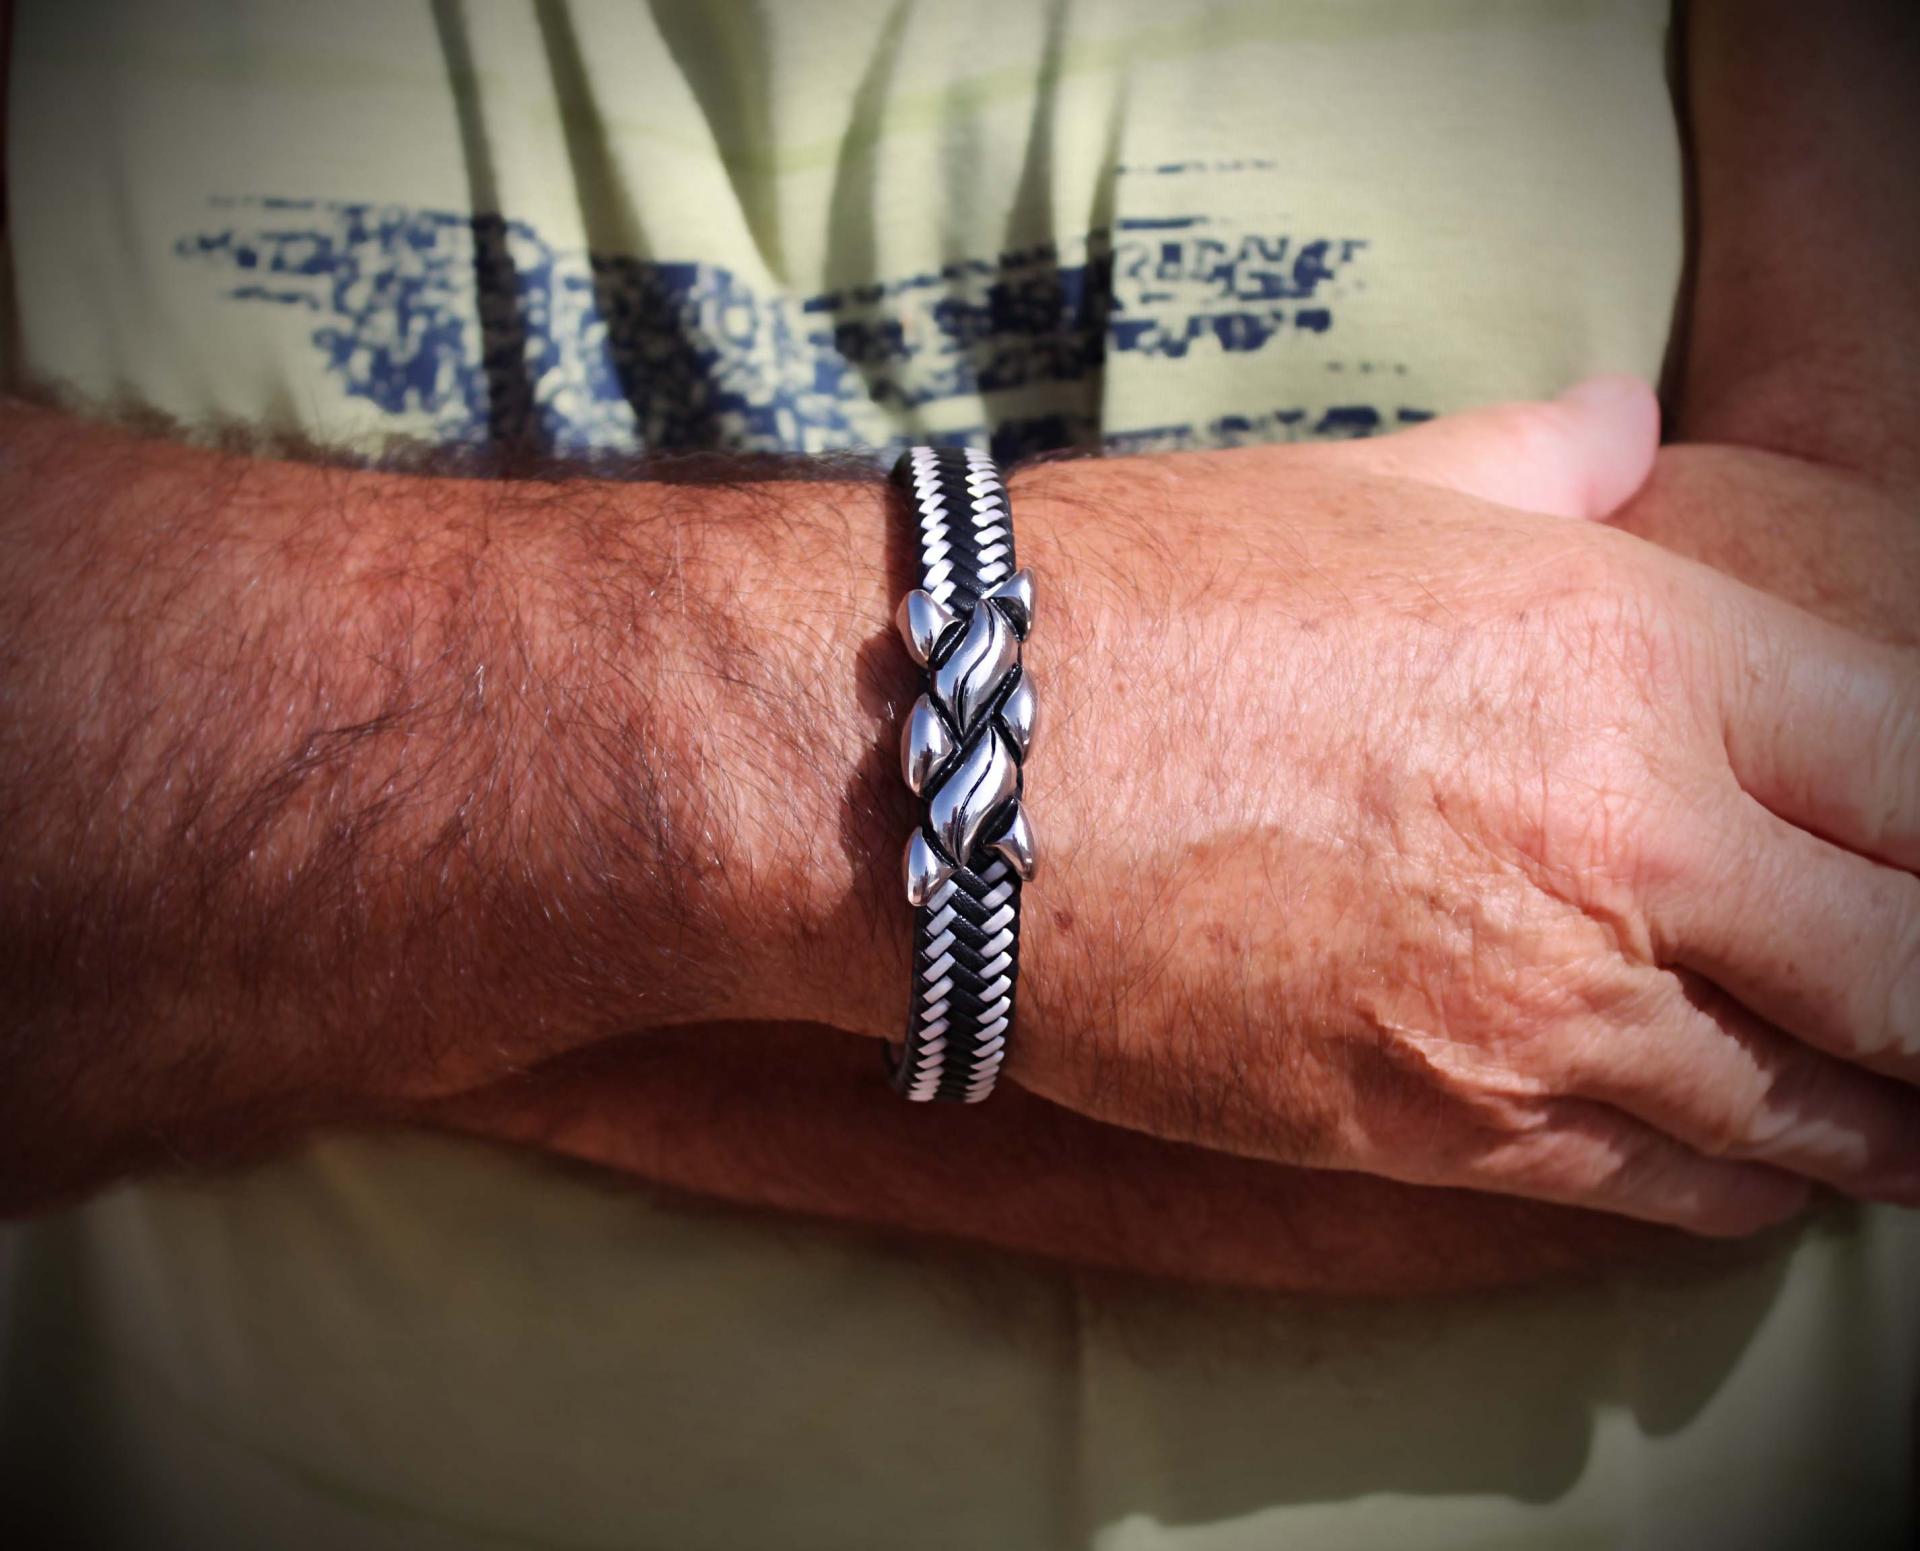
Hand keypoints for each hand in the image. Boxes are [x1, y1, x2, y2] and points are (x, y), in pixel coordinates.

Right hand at [943, 381, 1919, 1235]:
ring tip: (1905, 1126)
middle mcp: (1628, 845)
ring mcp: (1537, 1009)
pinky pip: (1658, 1191)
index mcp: (1634, 654)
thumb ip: (1539, 463)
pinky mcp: (1434, 1128)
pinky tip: (1762, 1177)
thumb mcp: (1365, 490)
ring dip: (1878, 1121)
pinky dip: (1738, 1189)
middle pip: (1912, 968)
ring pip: (1805, 1110)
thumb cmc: (1139, 598)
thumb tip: (1625, 432)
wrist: (945, 765)